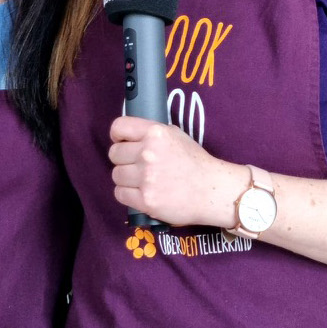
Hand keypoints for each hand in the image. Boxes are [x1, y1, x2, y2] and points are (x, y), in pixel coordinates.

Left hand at [107, 116, 247, 227]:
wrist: (212, 191)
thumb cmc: (195, 162)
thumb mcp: (176, 135)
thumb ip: (152, 133)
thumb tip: (128, 137)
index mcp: (156, 133)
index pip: (119, 127)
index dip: (118, 136)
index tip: (123, 143)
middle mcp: (149, 153)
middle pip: (114, 154)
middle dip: (123, 160)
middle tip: (138, 166)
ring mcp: (146, 178)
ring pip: (116, 175)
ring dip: (126, 179)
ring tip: (143, 181)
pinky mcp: (146, 200)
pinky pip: (120, 194)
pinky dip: (128, 195)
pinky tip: (142, 193)